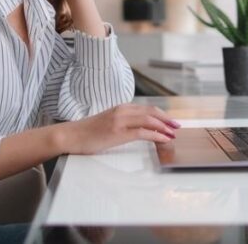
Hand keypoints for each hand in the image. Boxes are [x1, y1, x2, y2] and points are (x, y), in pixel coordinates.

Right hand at [59, 104, 181, 154]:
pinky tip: (164, 139)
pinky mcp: (118, 132)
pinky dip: (157, 135)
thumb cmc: (87, 132)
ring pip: (149, 120)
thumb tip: (136, 128)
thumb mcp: (107, 122)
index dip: (161, 114)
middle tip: (177, 126)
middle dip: (167, 119)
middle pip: (151, 112)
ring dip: (164, 127)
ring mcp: (120, 121)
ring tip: (173, 133)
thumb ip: (121, 121)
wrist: (70, 135)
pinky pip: (143, 132)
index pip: (146, 108)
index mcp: (120, 107)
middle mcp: (122, 111)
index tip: (170, 121)